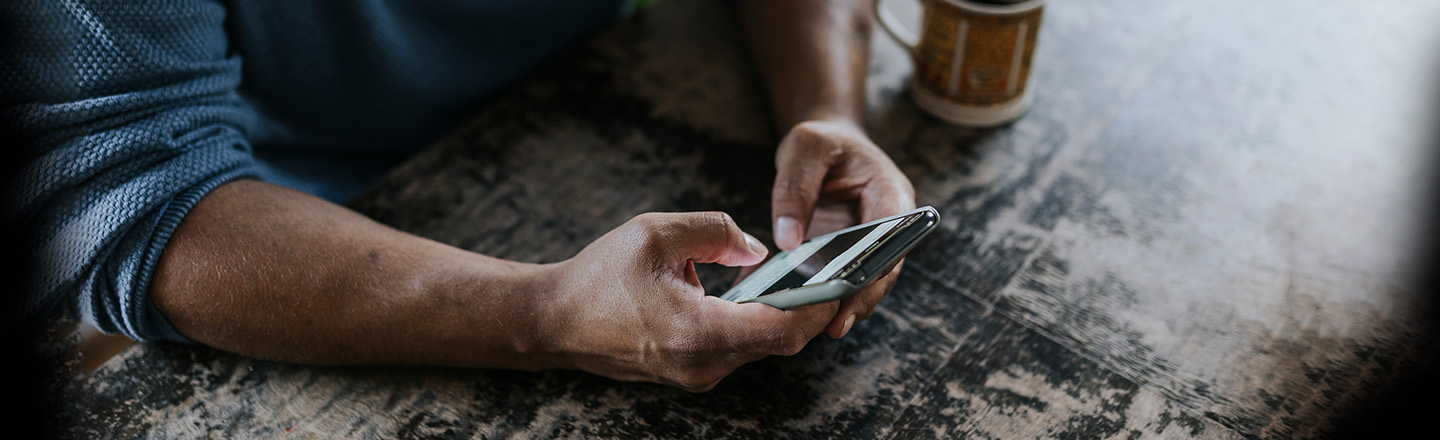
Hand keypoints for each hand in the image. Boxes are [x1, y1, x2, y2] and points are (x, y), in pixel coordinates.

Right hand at [536, 212, 837, 391]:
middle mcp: (703, 364)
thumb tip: (758, 249)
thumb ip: (716, 231)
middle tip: (833, 272)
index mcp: (698, 332)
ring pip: (760, 347)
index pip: (782, 329)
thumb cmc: (598, 277)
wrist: (552, 322)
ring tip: (804, 277)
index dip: (819, 304)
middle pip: (779, 342)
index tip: (842, 278)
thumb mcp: (656, 233)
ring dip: (783, 315)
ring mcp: (696, 375)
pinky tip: (762, 293)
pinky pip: (738, 349)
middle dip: (809, 308)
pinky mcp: (690, 373)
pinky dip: (756, 323)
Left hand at [770, 119, 916, 338]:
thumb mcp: (804, 147)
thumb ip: (795, 188)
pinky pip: (843, 282)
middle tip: (833, 326)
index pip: (892, 238)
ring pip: (866, 283)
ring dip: (844, 306)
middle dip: (861, 298)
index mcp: (890, 192)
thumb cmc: (821, 141)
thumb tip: (788, 240)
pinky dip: (825, 299)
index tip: (852, 293)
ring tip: (817, 330)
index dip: (875, 269)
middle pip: (883, 269)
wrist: (826, 144)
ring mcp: (872, 243)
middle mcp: (889, 224)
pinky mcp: (851, 256)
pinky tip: (799, 315)